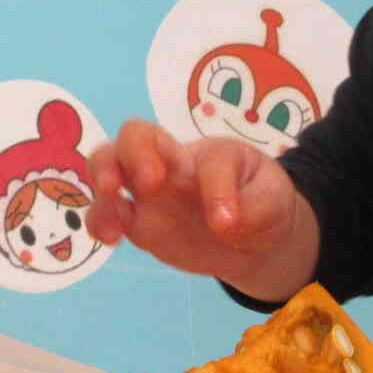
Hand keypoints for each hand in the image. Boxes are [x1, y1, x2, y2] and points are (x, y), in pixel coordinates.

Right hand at [86, 119, 315, 297]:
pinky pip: (106, 211)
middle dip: (135, 151)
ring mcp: (148, 192)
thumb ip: (255, 209)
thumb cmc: (261, 201)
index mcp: (212, 156)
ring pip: (108, 163)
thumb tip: (224, 224)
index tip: (227, 223)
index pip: (210, 160)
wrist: (251, 235)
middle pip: (136, 133)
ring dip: (102, 179)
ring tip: (113, 218)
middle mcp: (173, 164)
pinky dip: (99, 219)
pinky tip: (108, 239)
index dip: (218, 189)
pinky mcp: (136, 220)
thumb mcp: (274, 201)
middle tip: (150, 183)